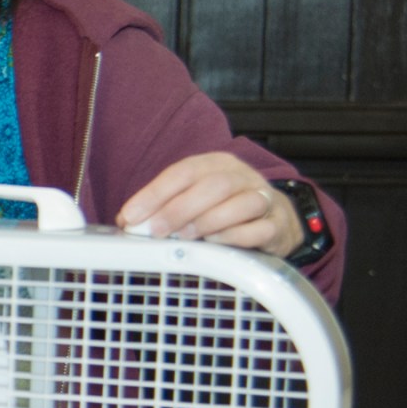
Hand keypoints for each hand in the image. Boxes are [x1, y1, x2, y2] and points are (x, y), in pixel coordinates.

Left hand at [117, 152, 302, 256]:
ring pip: (241, 203)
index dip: (155, 194)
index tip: (131, 216)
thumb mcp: (193, 200)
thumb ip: (162, 207)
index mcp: (216, 165)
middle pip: (213, 185)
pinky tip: (216, 242)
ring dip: (208, 221)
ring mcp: (264, 199)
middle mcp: (242, 177)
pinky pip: (260, 229)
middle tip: (156, 231)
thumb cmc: (224, 209)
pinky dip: (235, 236)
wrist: (275, 220)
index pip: (183, 172)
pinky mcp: (278, 225)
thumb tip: (128, 223)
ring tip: (186, 237)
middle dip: (179, 209)